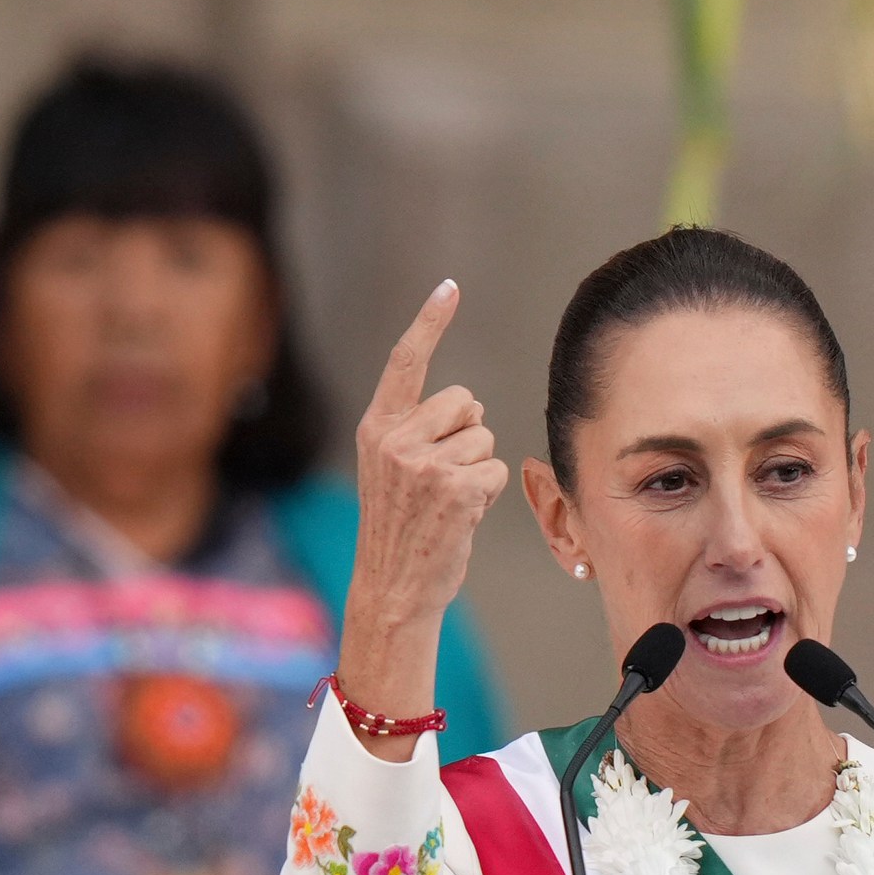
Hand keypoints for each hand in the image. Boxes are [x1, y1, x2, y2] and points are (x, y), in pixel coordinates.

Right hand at [338, 279, 507, 748]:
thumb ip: (417, 432)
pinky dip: (489, 492)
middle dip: (467, 434)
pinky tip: (461, 517)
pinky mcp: (455, 488)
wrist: (392, 587)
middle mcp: (395, 439)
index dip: (429, 322)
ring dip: (479, 469)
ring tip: (448, 503)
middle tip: (442, 479)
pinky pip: (497, 468)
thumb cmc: (401, 530)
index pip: (406, 362)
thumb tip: (471, 405)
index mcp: (376, 428)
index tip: (449, 287)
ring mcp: (423, 464)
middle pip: (465, 402)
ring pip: (485, 438)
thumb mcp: (391, 471)